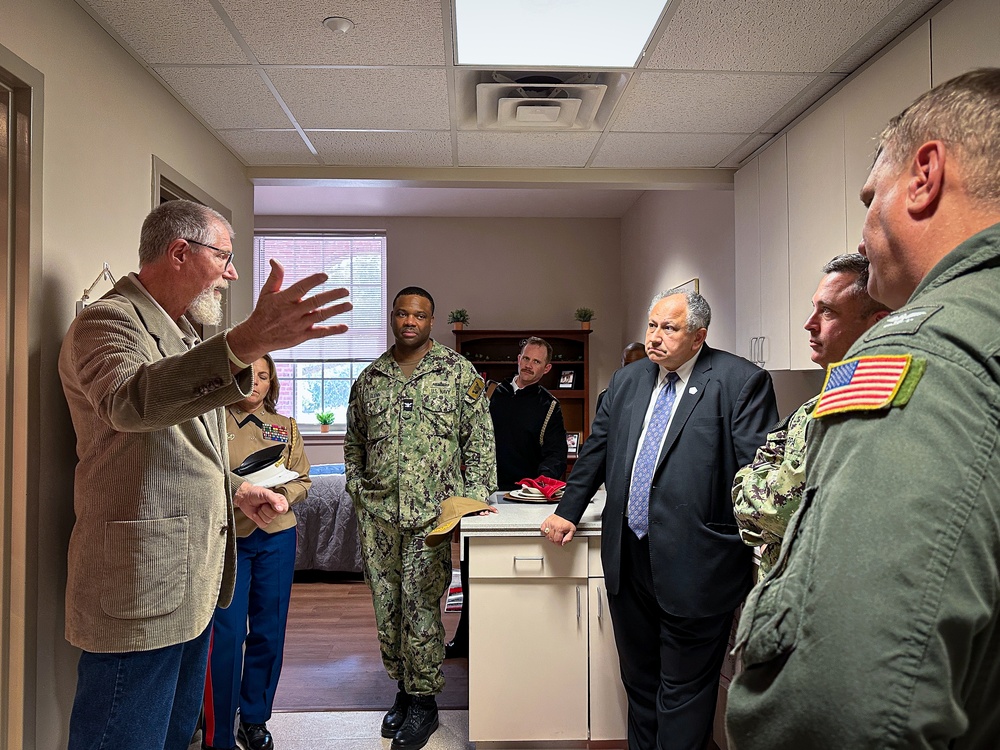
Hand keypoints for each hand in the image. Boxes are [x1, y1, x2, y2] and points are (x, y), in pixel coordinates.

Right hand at [227, 259, 352, 364]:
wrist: (256, 336)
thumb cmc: (263, 313)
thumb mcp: (267, 292)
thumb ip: (275, 277)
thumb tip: (275, 260)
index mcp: (284, 299)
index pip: (300, 288)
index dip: (312, 281)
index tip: (324, 275)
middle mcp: (292, 312)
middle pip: (315, 302)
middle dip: (331, 296)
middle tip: (345, 290)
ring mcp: (298, 325)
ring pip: (320, 316)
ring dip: (336, 310)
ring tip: (349, 305)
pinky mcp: (302, 336)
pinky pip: (319, 333)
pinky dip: (332, 330)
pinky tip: (344, 327)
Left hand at [234, 482, 288, 528]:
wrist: (244, 498)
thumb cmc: (255, 493)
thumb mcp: (265, 493)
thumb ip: (274, 500)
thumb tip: (280, 508)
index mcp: (279, 501)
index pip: (284, 509)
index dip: (278, 508)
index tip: (271, 504)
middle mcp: (276, 509)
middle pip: (274, 515)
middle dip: (265, 509)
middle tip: (262, 504)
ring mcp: (269, 516)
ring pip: (268, 520)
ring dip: (260, 513)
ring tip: (259, 507)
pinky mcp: (263, 521)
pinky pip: (263, 524)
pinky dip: (257, 519)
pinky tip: (256, 513)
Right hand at [540, 513, 575, 545]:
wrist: (565, 513)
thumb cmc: (568, 521)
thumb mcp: (572, 530)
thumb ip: (569, 538)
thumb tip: (563, 543)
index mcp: (560, 529)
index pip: (557, 541)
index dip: (559, 543)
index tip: (560, 542)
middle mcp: (553, 527)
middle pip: (551, 539)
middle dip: (555, 540)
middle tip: (558, 537)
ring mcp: (548, 524)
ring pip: (547, 536)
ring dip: (550, 537)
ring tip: (555, 534)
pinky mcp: (545, 523)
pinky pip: (543, 530)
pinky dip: (545, 532)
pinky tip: (550, 532)